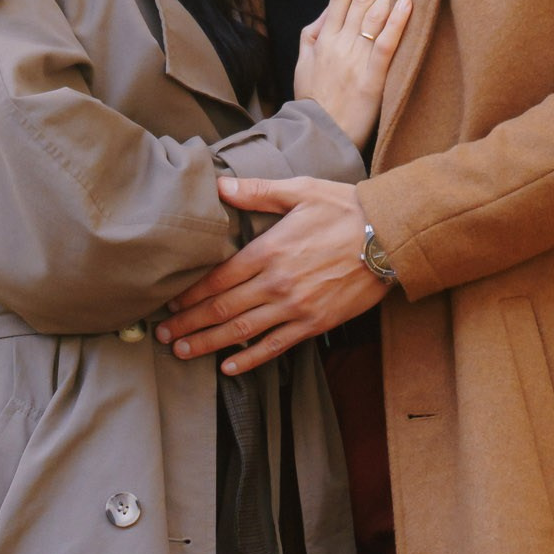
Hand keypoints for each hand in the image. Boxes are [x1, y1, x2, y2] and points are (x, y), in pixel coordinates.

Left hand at [154, 177, 388, 372]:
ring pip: (243, 332)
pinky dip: (250, 360)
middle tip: (163, 336)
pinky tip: (229, 367)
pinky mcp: (315, 324)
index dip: (191, 293)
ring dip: (209, 344)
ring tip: (183, 352)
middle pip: (223, 309)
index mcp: (270, 249)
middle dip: (189, 323)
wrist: (390, 237)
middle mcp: (278, 282)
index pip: (219, 278)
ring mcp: (296, 306)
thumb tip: (220, 186)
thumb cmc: (344, 209)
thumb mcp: (300, 190)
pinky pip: (276, 346)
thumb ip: (257, 192)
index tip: (170, 303)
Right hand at [291, 0, 412, 149]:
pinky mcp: (372, 81)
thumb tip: (328, 8)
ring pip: (374, 16)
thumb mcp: (304, 62)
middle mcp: (340, 44)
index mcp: (325, 38)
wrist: (317, 138)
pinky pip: (384, 47)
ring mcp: (356, 61)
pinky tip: (408, 3)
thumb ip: (314, 32)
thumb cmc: (313, 101)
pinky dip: (396, 24)